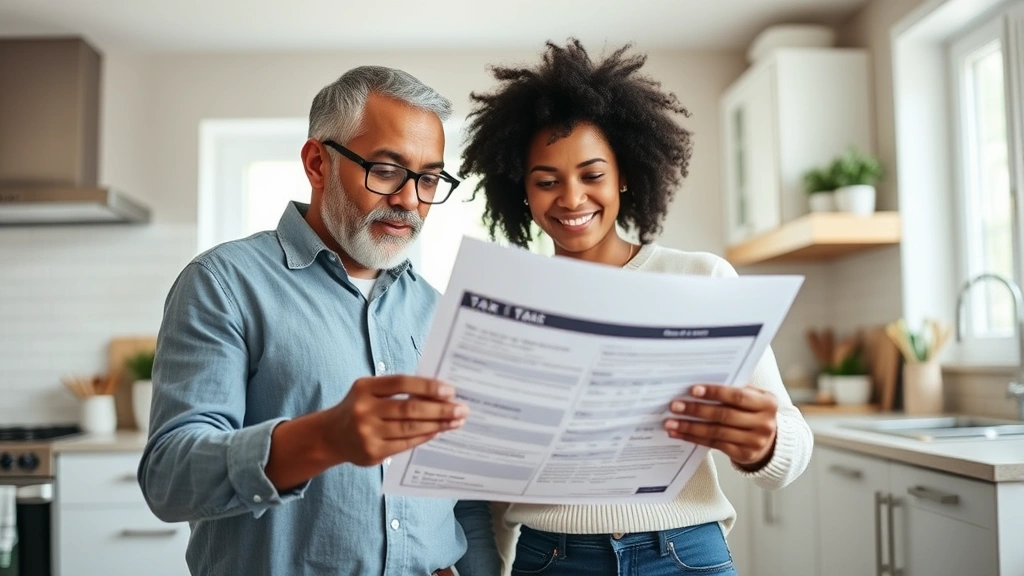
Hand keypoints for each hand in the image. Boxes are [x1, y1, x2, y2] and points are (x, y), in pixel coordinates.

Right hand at [325, 375, 467, 466]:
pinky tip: (438, 431)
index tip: (450, 390)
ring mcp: (367, 433)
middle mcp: (364, 410)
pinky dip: (425, 436)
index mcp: (364, 388)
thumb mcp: (370, 391)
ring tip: (456, 421)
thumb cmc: (359, 408)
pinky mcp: (373, 452)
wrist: (331, 436)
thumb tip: (438, 394)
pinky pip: (405, 444)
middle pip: (409, 408)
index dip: (427, 386)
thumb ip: (398, 390)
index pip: (401, 383)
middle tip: (462, 409)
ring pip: (410, 428)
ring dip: (438, 424)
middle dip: (440, 409)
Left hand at [663, 384, 777, 468]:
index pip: (738, 396)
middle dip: (696, 410)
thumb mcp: (753, 398)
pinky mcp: (744, 455)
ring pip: (716, 432)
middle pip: (724, 415)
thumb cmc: (754, 412)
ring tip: (670, 422)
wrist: (770, 442)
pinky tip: (679, 433)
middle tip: (675, 406)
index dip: (715, 393)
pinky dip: (694, 438)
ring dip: (690, 427)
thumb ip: (733, 391)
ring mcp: (755, 441)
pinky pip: (714, 444)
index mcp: (767, 403)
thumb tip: (697, 387)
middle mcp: (764, 423)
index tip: (693, 390)